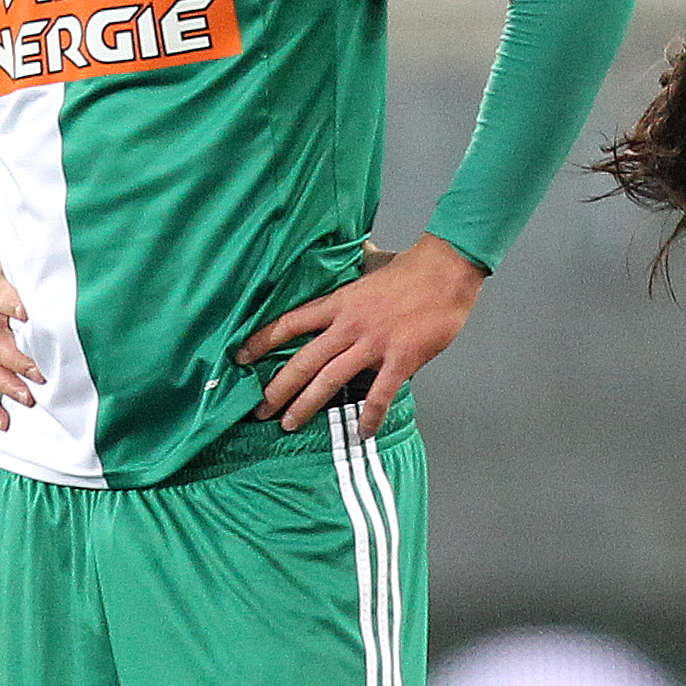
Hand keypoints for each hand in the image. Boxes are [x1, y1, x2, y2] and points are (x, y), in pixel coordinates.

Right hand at [0, 243, 41, 430]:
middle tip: (40, 373)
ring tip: (28, 398)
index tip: (30, 315)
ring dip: (8, 386)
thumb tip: (66, 283)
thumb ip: (31, 280)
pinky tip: (4, 420)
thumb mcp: (9, 270)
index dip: (15, 305)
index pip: (2, 297)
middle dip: (18, 361)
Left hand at [243, 234, 486, 436]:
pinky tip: (361, 432)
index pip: (290, 323)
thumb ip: (354, 267)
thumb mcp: (371, 264)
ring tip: (289, 423)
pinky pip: (380, 394)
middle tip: (259, 410)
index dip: (261, 340)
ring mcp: (374, 343)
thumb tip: (352, 253)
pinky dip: (369, 416)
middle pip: (303, 360)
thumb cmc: (410, 268)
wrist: (446, 270)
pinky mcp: (400, 358)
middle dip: (277, 388)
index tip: (239, 358)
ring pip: (330, 379)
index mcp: (339, 303)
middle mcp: (349, 325)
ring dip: (307, 404)